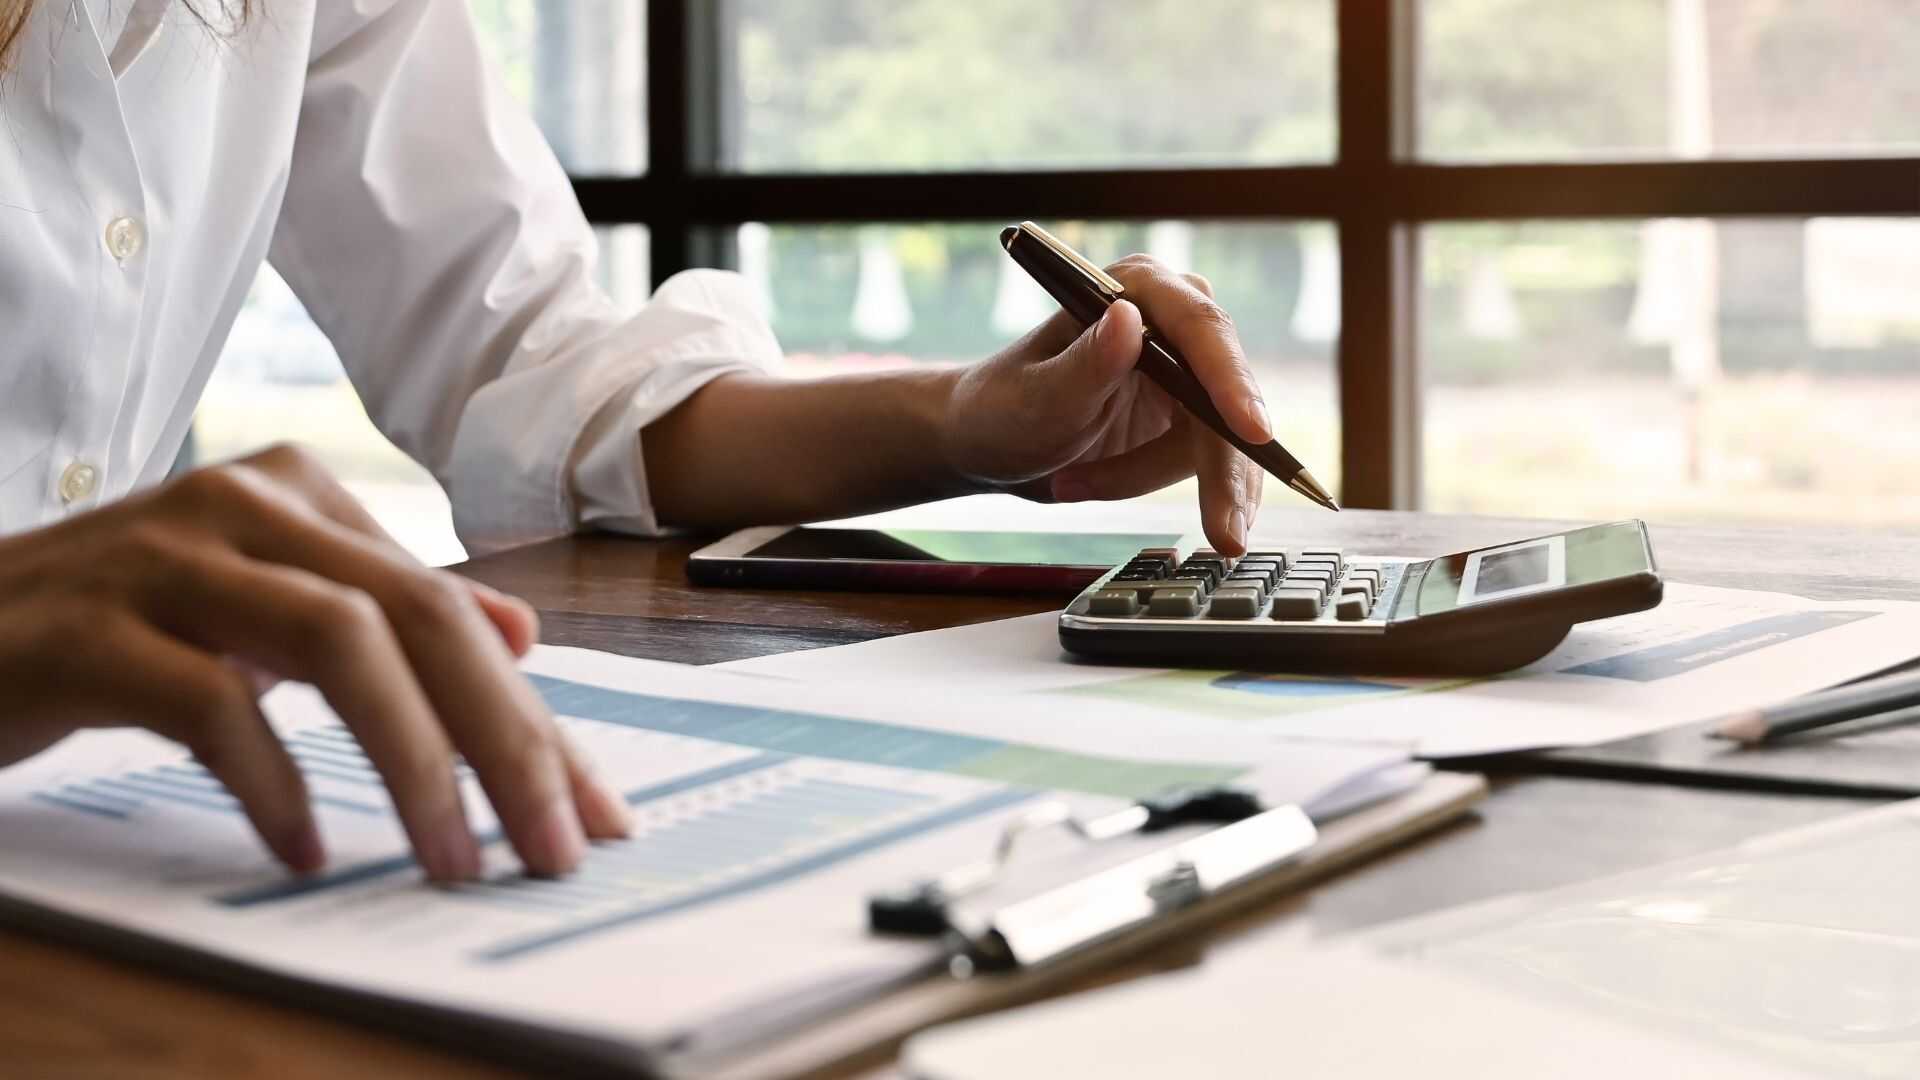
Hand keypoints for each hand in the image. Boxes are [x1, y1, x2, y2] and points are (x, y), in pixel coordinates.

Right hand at [0, 445, 629, 879]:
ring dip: (415, 763)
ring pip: (338, 645)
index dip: (537, 717)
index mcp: (302, 494)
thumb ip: (385, 610)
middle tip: (553, 845)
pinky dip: (273, 783)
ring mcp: (165, 559)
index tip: (594, 811)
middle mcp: (245, 503)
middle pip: (420, 617)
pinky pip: (210, 706)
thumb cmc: (122, 623)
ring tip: (455, 859)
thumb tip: (519, 634)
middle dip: (507, 740)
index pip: (454, 609)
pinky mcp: (87, 631)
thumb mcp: (265, 603)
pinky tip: (308, 848)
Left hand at [941, 255, 1272, 554]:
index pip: (1200, 329)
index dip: (1231, 381)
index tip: (1252, 432)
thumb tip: (1128, 320)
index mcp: (1135, 289)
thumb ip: (1085, 364)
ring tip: (1076, 486)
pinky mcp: (1188, 415)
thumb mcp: (1036, 397)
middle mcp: (1170, 321)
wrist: (989, 444)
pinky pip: (1210, 462)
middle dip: (1222, 468)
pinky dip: (1175, 492)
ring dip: (1155, 479)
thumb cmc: (1001, 410)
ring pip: (1220, 439)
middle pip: (1225, 394)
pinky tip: (1109, 493)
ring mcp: (1185, 370)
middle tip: (1225, 535)